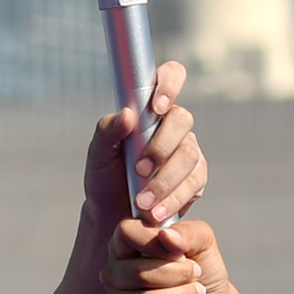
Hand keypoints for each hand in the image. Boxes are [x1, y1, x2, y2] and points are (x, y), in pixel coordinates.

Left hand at [85, 62, 205, 229]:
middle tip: (139, 170)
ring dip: (165, 180)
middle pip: (183, 120)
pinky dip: (173, 200)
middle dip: (161, 146)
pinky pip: (193, 185)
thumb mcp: (98, 155)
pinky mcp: (195, 180)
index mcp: (150, 109)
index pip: (171, 77)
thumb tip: (126, 114)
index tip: (156, 106)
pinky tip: (156, 213)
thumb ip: (107, 131)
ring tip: (142, 202)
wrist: (113, 216)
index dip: (169, 84)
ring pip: (189, 155)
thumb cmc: (106, 177)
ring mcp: (188, 152)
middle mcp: (173, 126)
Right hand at [108, 215, 225, 293]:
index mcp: (127, 243)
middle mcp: (115, 270)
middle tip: (195, 274)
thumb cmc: (202, 271)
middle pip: (138, 272)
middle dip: (178, 275)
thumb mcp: (203, 242)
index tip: (179, 252)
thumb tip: (166, 236)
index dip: (154, 241)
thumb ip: (188, 232)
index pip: (126, 232)